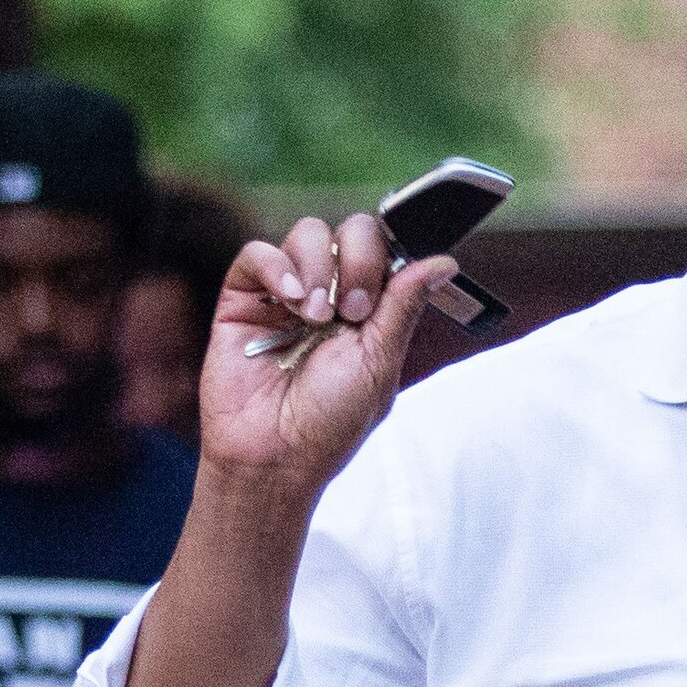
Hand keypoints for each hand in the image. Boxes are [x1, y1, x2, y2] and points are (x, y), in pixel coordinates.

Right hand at [196, 211, 456, 491]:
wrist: (274, 455)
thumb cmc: (329, 422)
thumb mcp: (379, 361)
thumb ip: (405, 304)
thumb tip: (444, 262)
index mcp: (367, 308)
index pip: (383, 247)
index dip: (382, 260)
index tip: (373, 303)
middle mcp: (328, 292)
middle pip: (349, 231)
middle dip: (357, 263)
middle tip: (349, 313)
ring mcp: (285, 292)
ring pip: (307, 233)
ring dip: (318, 269)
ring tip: (313, 318)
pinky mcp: (243, 297)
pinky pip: (258, 253)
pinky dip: (276, 268)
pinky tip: (288, 302)